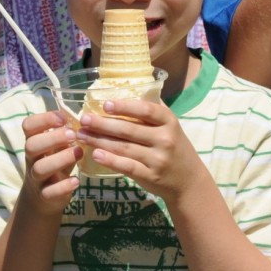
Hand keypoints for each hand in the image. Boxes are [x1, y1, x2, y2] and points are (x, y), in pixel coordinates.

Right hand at [20, 110, 81, 215]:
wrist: (44, 197)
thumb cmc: (55, 162)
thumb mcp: (57, 147)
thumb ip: (65, 134)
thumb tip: (84, 118)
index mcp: (34, 142)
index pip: (28, 126)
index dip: (43, 119)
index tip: (63, 118)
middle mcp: (32, 159)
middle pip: (31, 146)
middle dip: (52, 138)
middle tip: (73, 135)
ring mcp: (36, 178)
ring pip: (40, 168)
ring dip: (60, 159)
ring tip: (79, 153)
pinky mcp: (45, 196)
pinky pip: (49, 192)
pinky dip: (63, 186)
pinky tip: (76, 181)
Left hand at [75, 98, 204, 204]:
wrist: (189, 180)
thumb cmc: (175, 147)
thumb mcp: (171, 126)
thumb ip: (152, 111)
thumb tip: (126, 90)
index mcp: (169, 122)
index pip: (146, 110)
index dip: (125, 107)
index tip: (105, 104)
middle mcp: (165, 139)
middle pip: (129, 129)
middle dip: (103, 124)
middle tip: (84, 119)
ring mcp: (157, 159)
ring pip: (124, 147)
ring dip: (99, 140)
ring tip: (81, 135)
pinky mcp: (150, 176)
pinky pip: (126, 166)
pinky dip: (110, 160)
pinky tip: (95, 154)